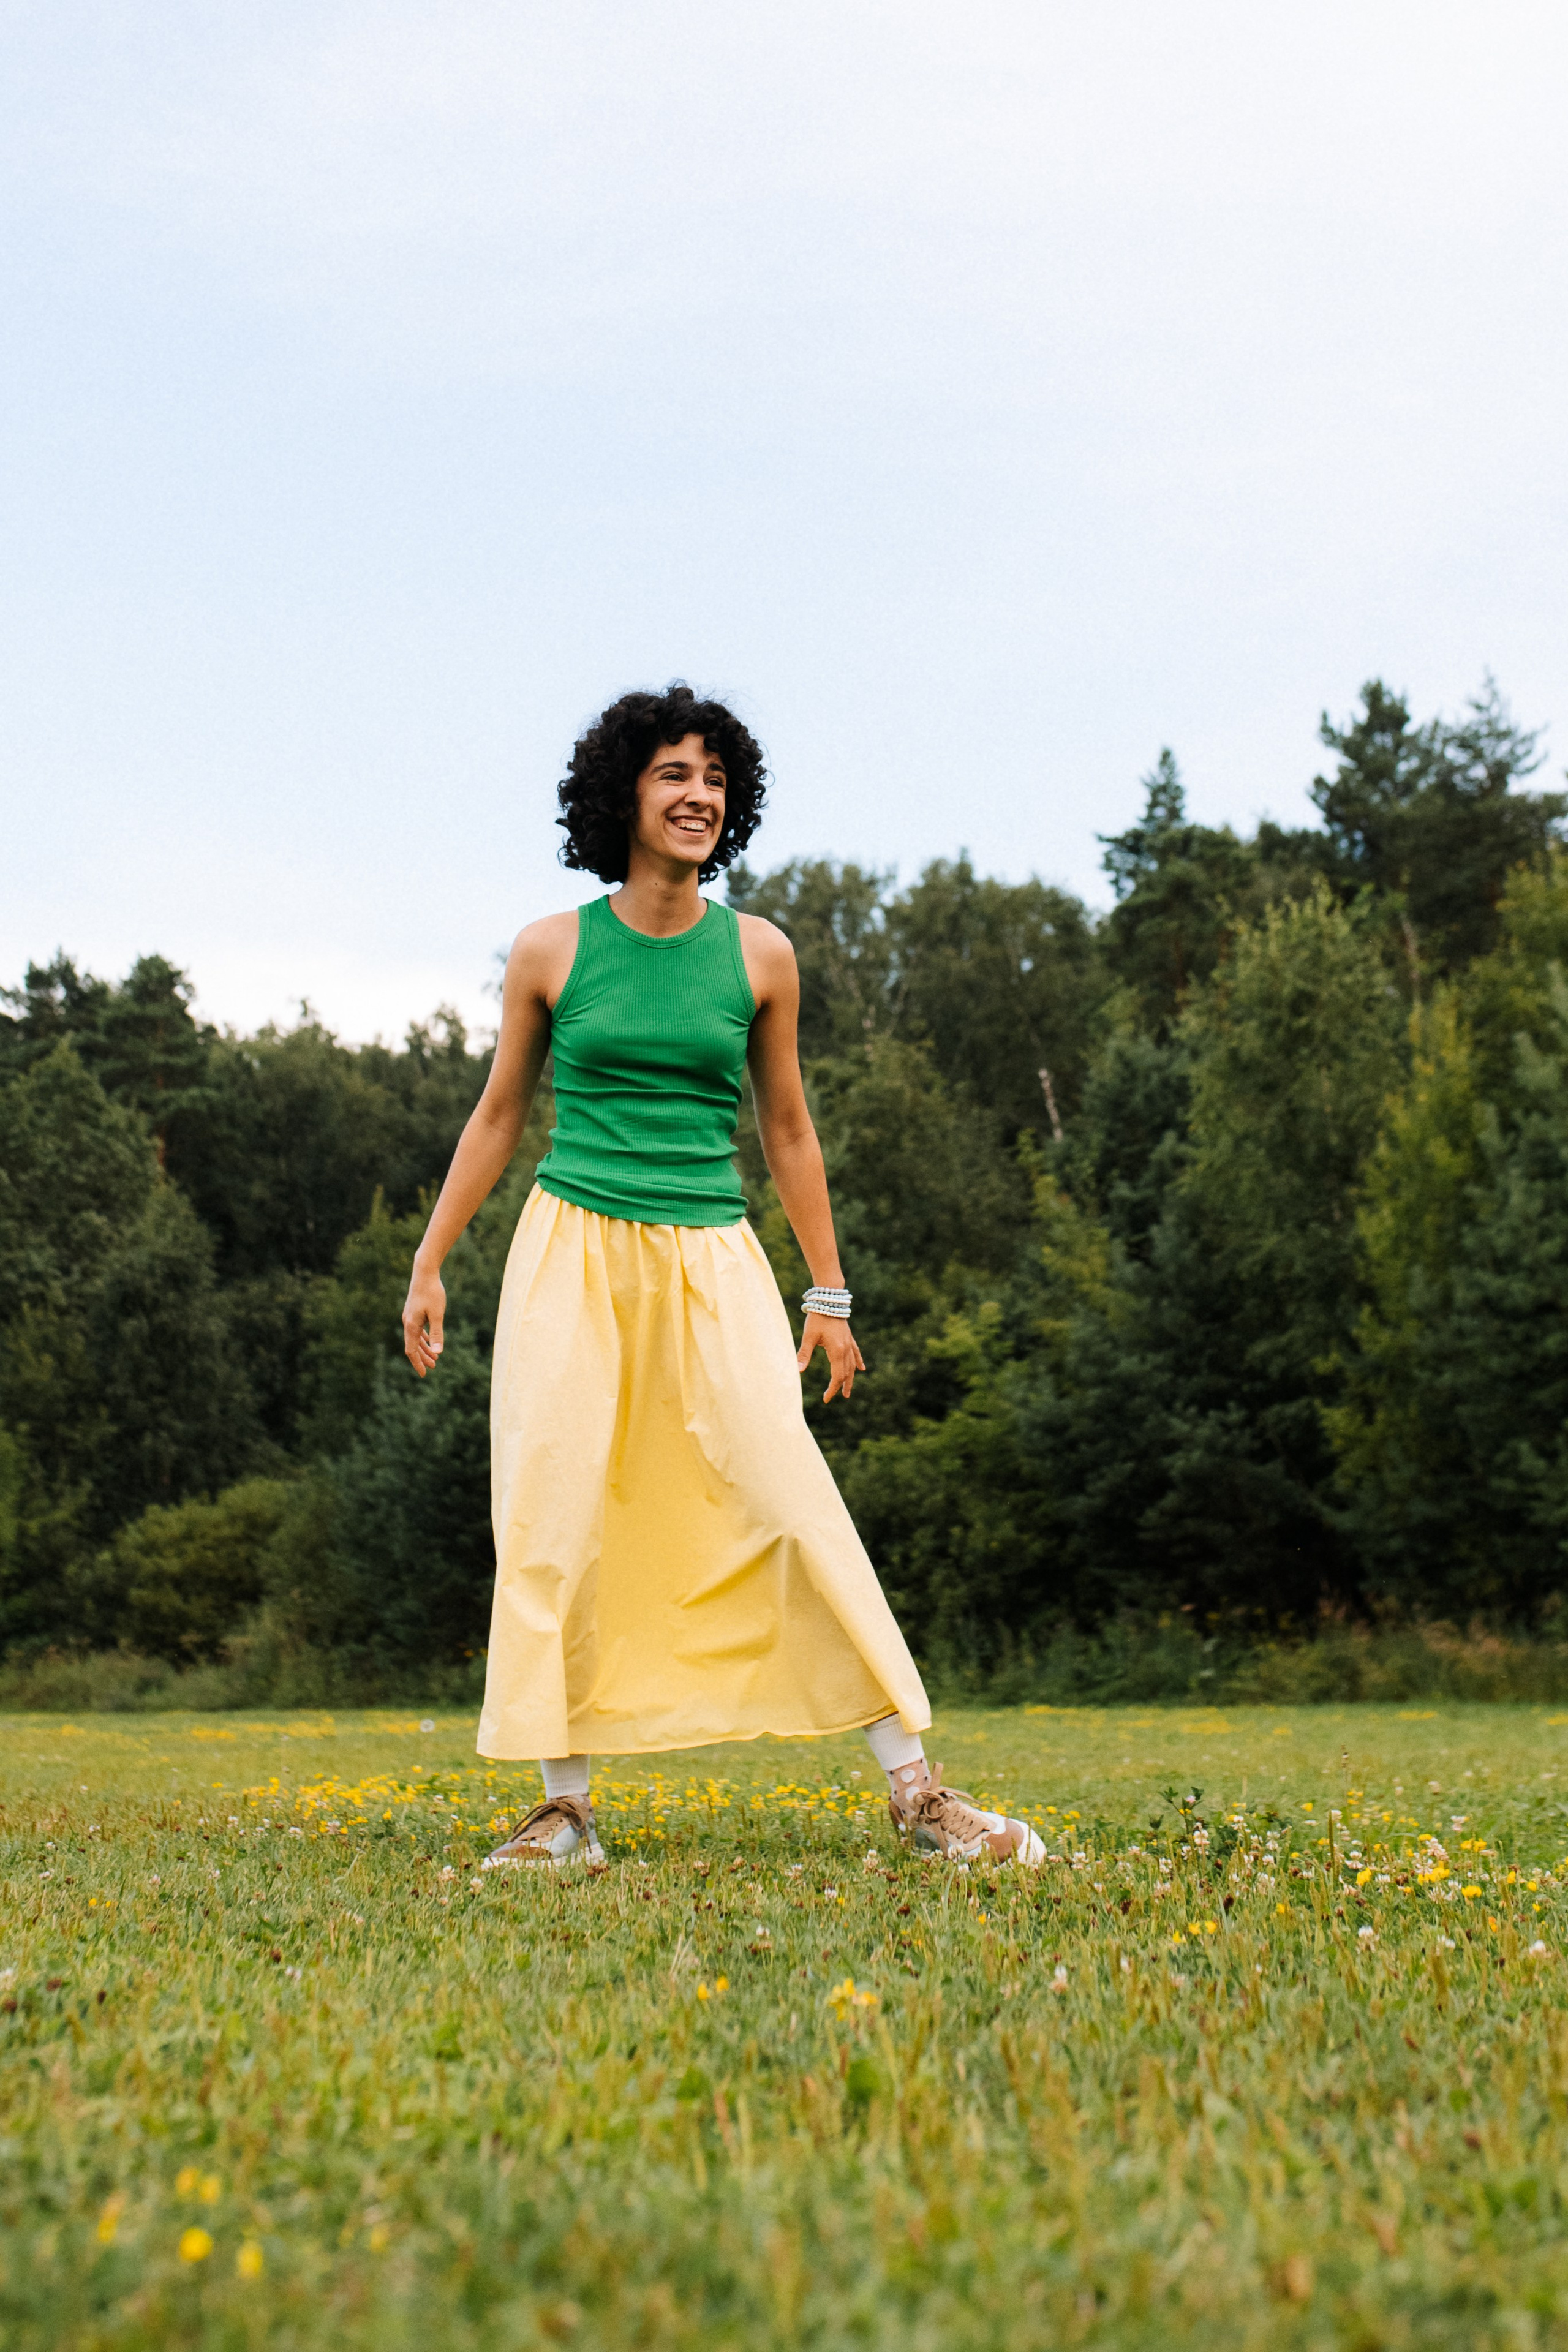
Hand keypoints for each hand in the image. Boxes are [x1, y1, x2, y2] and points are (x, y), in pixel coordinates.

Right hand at [402, 1263, 445, 1377]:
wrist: (424, 1272)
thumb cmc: (432, 1292)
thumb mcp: (437, 1314)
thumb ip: (437, 1334)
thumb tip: (438, 1353)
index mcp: (411, 1325)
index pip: (411, 1351)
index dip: (417, 1364)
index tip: (424, 1374)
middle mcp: (407, 1322)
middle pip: (413, 1346)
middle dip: (423, 1358)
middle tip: (434, 1367)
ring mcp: (409, 1317)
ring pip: (415, 1338)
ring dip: (424, 1349)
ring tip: (435, 1358)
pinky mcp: (413, 1311)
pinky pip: (417, 1330)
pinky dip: (424, 1338)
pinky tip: (430, 1342)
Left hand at [797, 1312, 864, 1402]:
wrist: (829, 1299)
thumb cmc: (818, 1317)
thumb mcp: (809, 1337)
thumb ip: (804, 1354)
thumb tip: (797, 1371)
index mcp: (837, 1351)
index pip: (837, 1376)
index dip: (832, 1389)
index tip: (826, 1399)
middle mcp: (846, 1349)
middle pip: (846, 1373)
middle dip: (841, 1386)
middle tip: (837, 1397)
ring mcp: (848, 1343)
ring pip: (852, 1365)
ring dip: (850, 1378)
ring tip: (848, 1390)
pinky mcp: (848, 1337)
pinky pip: (856, 1353)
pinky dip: (858, 1361)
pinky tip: (862, 1368)